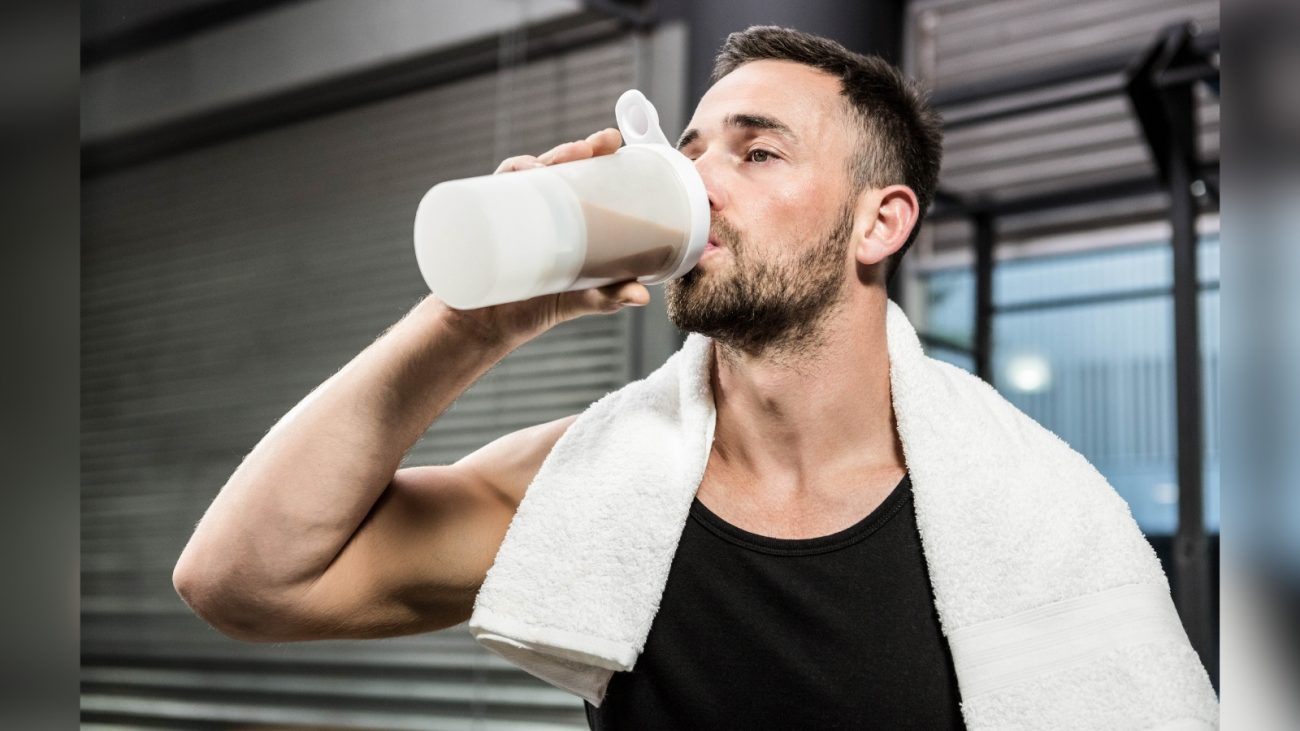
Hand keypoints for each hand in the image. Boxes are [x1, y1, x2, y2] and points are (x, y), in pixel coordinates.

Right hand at [442, 128, 651, 343]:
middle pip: (552, 166)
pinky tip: (518, 180)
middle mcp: (536, 208)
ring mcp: (509, 213)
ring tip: (549, 168)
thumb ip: (609, 297)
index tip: (611, 140)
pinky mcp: (484, 224)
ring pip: (521, 174)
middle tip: (589, 149)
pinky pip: (489, 194)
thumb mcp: (581, 299)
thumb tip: (642, 298)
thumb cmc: (536, 306)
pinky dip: (503, 181)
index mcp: (563, 215)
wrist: (486, 327)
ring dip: (535, 162)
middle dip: (570, 151)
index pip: (580, 173)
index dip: (594, 151)